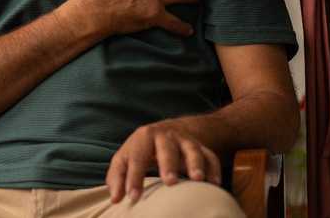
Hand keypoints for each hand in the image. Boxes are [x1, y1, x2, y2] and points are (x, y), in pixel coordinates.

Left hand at [106, 120, 221, 204]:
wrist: (168, 130)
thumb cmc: (141, 150)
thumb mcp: (125, 157)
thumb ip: (117, 176)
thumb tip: (115, 198)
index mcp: (144, 137)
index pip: (137, 157)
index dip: (134, 177)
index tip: (132, 198)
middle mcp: (166, 136)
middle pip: (167, 147)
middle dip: (168, 164)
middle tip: (170, 182)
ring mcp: (185, 141)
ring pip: (192, 149)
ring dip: (196, 163)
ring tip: (198, 180)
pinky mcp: (201, 147)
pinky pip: (210, 156)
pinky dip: (214, 169)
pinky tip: (215, 184)